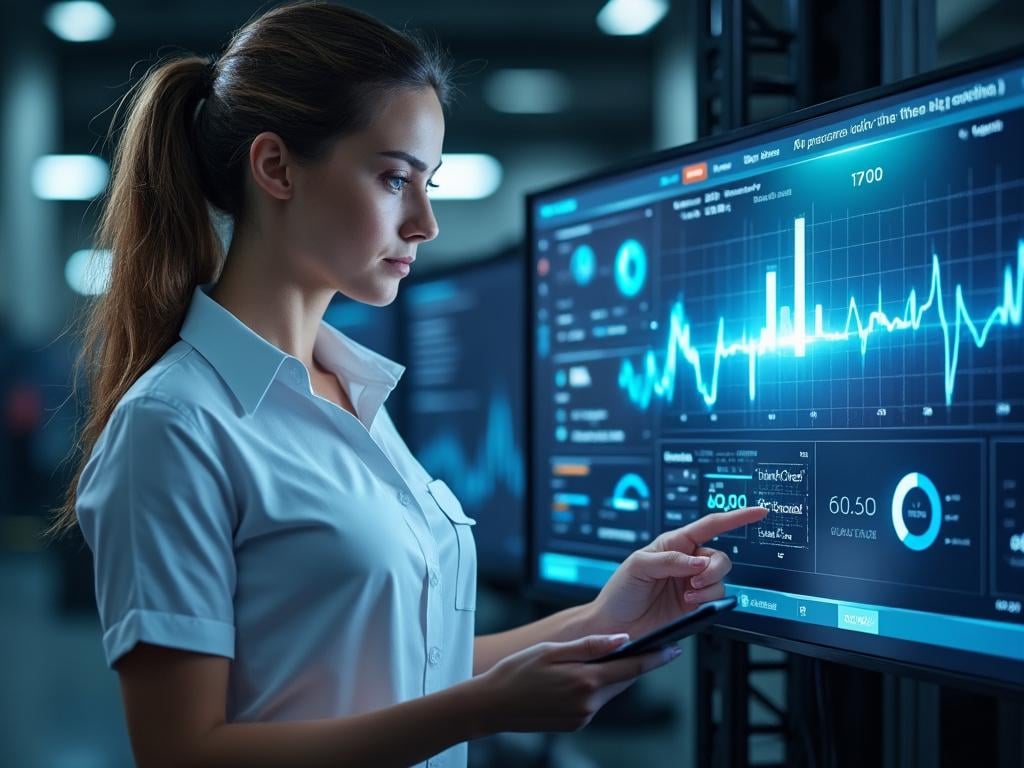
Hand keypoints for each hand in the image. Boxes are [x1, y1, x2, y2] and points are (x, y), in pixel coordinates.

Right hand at [472, 634, 681, 732]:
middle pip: (624, 680)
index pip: (632, 668)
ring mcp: (583, 716)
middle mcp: (589, 703)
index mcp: (585, 681)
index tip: (673, 648)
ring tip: (602, 657)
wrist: (491, 706)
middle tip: (641, 645)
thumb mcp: (552, 650)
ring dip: (611, 675)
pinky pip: (595, 701)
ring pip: (609, 690)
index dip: (655, 658)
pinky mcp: (576, 723)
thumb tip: (622, 640)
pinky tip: (579, 676)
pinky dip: (595, 687)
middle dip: (633, 664)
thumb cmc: (516, 673)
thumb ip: (590, 645)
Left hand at [588, 507, 767, 637]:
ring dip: (709, 586)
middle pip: (719, 556)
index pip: (710, 525)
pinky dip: (708, 600)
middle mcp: (686, 562)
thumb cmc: (621, 591)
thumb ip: (670, 560)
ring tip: (687, 595)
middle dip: (714, 568)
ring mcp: (692, 584)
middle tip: (695, 580)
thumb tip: (698, 562)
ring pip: (721, 578)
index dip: (735, 517)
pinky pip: (717, 598)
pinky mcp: (696, 605)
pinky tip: (690, 603)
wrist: (615, 626)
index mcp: (673, 544)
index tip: (758, 512)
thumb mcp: (638, 566)